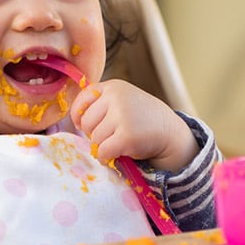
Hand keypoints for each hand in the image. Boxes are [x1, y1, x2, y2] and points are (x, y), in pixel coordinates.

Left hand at [69, 79, 198, 170]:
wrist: (169, 132)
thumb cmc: (141, 119)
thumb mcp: (122, 101)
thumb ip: (100, 104)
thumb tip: (75, 120)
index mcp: (113, 86)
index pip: (83, 99)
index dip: (79, 115)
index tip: (84, 125)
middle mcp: (117, 97)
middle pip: (87, 122)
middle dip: (93, 133)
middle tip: (109, 136)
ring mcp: (122, 115)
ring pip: (94, 138)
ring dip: (102, 146)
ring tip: (118, 143)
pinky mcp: (127, 135)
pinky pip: (103, 151)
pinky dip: (105, 157)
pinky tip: (115, 155)